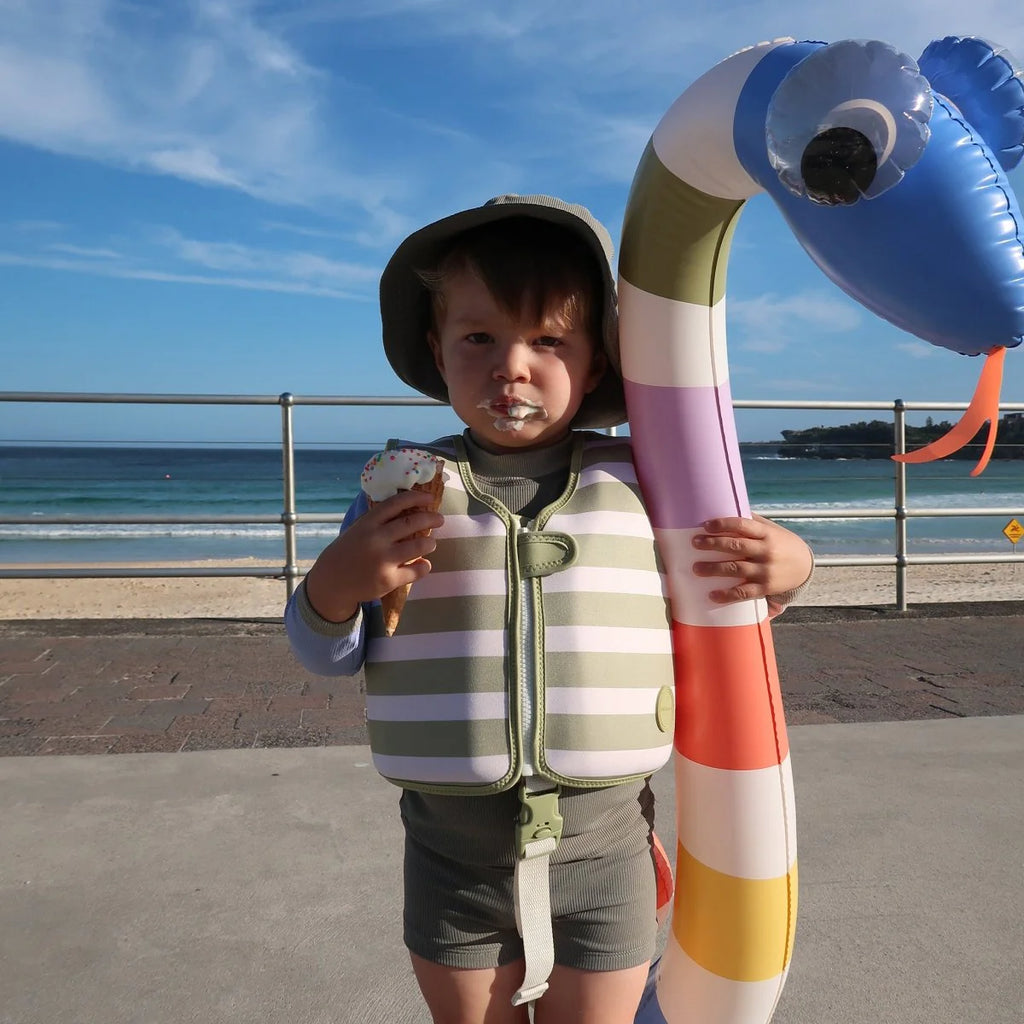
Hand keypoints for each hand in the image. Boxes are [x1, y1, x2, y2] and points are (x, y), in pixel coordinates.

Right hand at [303, 489, 443, 622]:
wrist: (332, 582)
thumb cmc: (350, 552)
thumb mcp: (358, 530)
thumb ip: (379, 521)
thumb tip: (411, 509)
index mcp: (368, 523)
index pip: (396, 503)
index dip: (416, 497)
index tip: (430, 498)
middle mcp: (376, 539)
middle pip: (412, 522)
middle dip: (431, 518)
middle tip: (439, 519)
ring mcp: (383, 560)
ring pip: (419, 546)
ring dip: (430, 543)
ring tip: (431, 543)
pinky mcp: (389, 579)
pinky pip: (417, 570)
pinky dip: (424, 566)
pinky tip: (424, 564)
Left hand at [691, 514, 811, 604]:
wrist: (805, 567)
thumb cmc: (781, 544)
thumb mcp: (771, 529)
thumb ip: (751, 522)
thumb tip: (725, 508)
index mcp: (766, 534)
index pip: (742, 525)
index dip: (723, 524)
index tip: (706, 525)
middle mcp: (766, 551)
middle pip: (736, 546)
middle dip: (713, 544)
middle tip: (695, 543)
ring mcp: (765, 570)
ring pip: (736, 569)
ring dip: (714, 569)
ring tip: (696, 568)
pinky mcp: (765, 588)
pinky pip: (743, 592)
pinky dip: (727, 595)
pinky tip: (712, 595)